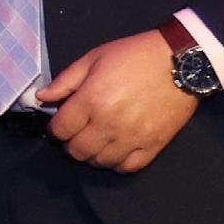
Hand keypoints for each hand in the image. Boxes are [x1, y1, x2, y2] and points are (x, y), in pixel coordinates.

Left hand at [40, 29, 196, 171]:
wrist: (182, 62)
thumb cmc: (134, 56)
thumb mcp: (94, 59)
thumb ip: (65, 81)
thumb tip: (41, 98)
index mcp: (91, 100)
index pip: (60, 130)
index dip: (56, 129)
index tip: (61, 124)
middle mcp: (109, 123)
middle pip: (77, 151)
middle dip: (71, 143)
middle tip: (78, 133)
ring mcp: (132, 137)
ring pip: (100, 162)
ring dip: (93, 155)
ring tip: (97, 141)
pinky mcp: (154, 145)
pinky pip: (128, 167)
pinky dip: (117, 163)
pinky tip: (116, 151)